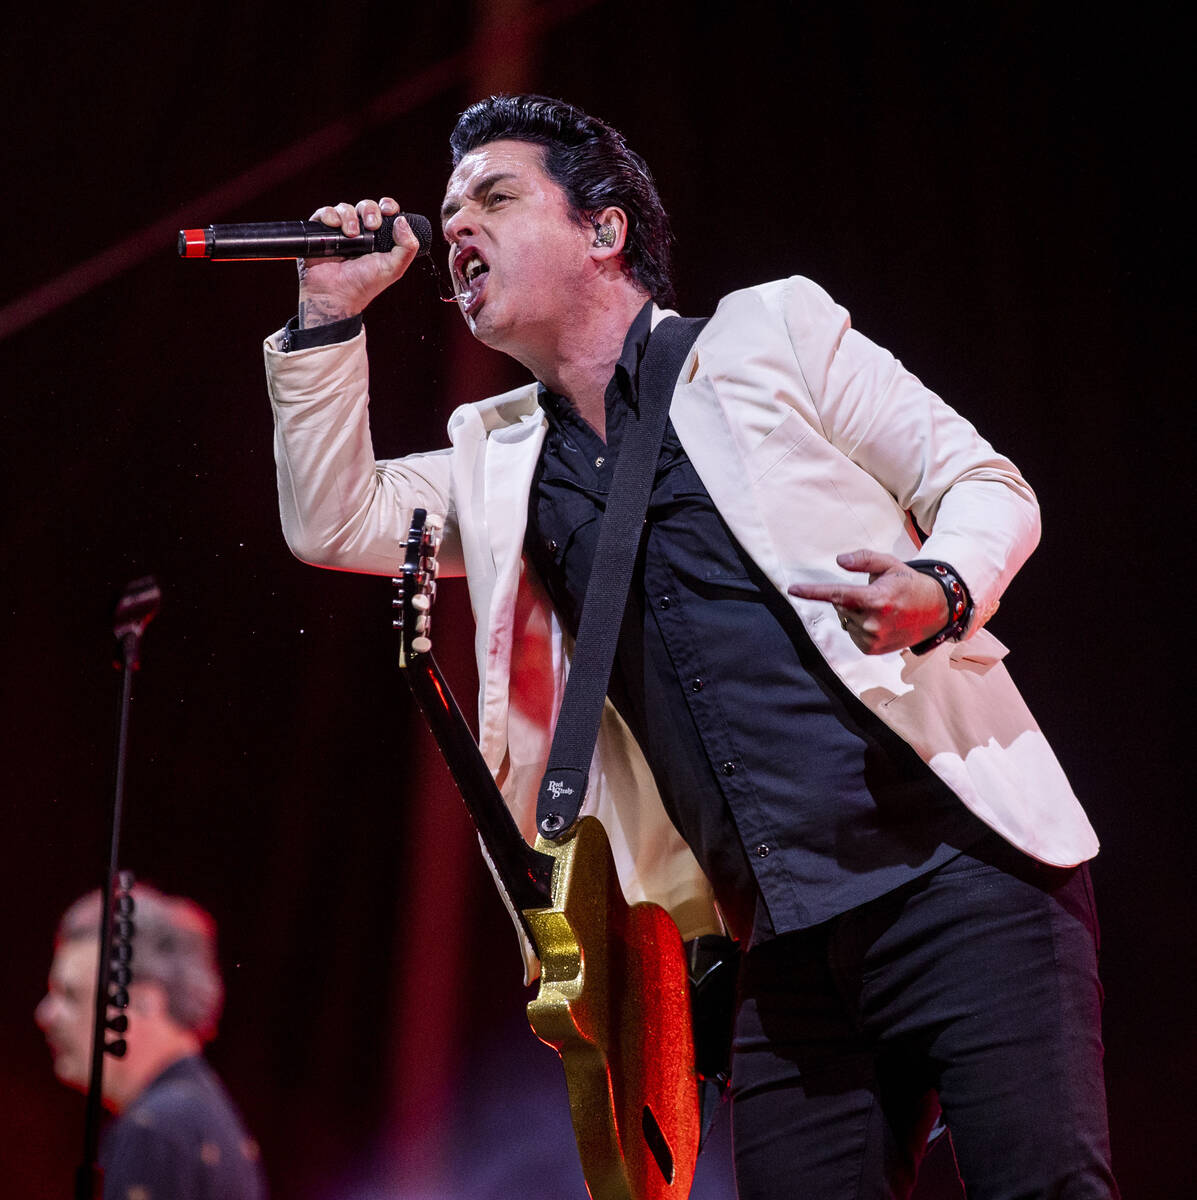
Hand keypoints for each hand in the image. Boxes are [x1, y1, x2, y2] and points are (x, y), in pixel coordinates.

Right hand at [296, 197, 421, 326]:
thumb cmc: (364, 285)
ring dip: (349, 216)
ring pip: (344, 208)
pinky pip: (324, 214)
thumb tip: (402, 220)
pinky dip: (329, 215)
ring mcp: (339, 232)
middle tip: (371, 226)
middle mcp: (359, 233)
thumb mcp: (394, 268)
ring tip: (351, 234)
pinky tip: (335, 226)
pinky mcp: (320, 234)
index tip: (388, 211)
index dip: (387, 206)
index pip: (384, 212)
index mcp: (378, 238)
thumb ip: (407, 247)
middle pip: (365, 206)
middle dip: (369, 210)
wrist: (337, 296)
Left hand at [787, 550, 948, 654]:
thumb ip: (864, 560)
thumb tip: (839, 561)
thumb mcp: (889, 564)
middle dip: (849, 598)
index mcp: (875, 599)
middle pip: (840, 606)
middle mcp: (872, 622)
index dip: (812, 592)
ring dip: (855, 613)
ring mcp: (872, 639)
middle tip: (873, 594)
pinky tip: (879, 622)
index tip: (792, 589)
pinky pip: (852, 633)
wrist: (935, 611)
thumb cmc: (909, 584)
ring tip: (881, 610)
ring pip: (845, 620)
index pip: (837, 594)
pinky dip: (859, 626)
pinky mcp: (872, 649)